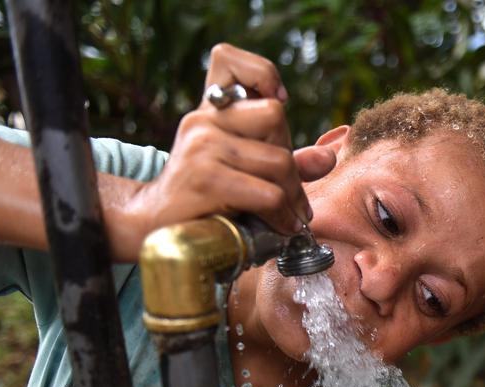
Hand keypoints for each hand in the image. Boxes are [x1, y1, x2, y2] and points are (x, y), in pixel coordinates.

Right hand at [121, 44, 336, 241]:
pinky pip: (268, 194)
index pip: (227, 59)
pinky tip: (281, 226)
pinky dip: (283, 215)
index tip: (279, 100)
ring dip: (293, 197)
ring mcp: (200, 146)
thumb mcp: (248, 172)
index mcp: (210, 111)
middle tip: (290, 192)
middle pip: (274, 119)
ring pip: (278, 162)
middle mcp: (202, 120)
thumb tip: (328, 156)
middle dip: (291, 160)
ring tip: (291, 215)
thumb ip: (288, 161)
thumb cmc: (206, 200)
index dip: (260, 72)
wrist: (156, 229)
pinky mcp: (204, 179)